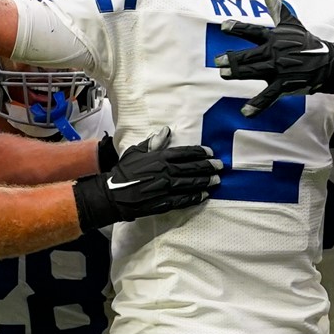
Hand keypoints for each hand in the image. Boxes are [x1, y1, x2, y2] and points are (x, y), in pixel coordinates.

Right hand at [72, 126, 220, 231]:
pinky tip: (204, 195)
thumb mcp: (137, 151)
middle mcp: (165, 172)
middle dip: (208, 167)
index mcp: (159, 158)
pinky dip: (195, 197)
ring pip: (190, 184)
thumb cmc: (124, 171)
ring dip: (205, 181)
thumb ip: (153, 142)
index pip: (185, 153)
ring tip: (217, 180)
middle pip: (192, 168)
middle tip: (220, 166)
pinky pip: (183, 199)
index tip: (210, 152)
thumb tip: (167, 131)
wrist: (113, 194)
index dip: (199, 152)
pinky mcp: (164, 203)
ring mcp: (165, 188)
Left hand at [213, 0, 333, 116]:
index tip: (223, 26)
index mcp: (274, 38)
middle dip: (233, 58)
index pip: (253, 31)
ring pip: (254, 72)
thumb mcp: (292, 23)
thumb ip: (276, 8)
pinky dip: (257, 105)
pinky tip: (245, 112)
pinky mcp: (284, 85)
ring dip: (238, 73)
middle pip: (250, 55)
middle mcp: (274, 53)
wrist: (328, 63)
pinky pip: (268, 96)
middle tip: (218, 60)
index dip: (238, 28)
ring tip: (223, 74)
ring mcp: (279, 70)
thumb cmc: (306, 42)